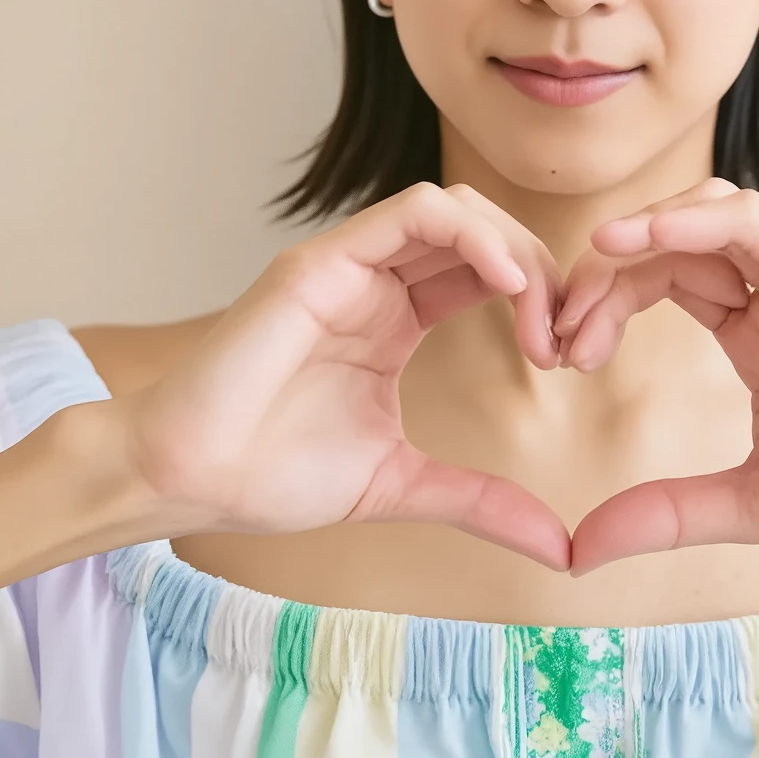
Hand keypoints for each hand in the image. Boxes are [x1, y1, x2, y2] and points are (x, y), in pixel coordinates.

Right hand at [117, 183, 570, 569]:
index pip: (491, 272)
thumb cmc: (272, 474)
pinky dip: (474, 236)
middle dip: (545, 274)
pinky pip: (414, 213)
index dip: (544, 300)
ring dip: (517, 252)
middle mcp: (376, 280)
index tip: (570, 362)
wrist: (188, 480)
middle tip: (566, 344)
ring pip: (457, 209)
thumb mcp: (404, 486)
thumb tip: (561, 547)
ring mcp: (349, 264)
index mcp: (398, 317)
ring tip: (541, 319)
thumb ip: (481, 502)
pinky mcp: (321, 261)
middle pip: (486, 232)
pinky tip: (507, 286)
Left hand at [557, 181, 758, 574]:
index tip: (559, 357)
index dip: (603, 304)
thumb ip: (667, 513)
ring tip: (590, 270)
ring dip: (644, 234)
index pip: (662, 282)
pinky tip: (643, 240)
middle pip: (675, 244)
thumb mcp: (752, 505)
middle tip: (562, 335)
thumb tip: (576, 550)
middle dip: (606, 275)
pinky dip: (700, 221)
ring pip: (715, 215)